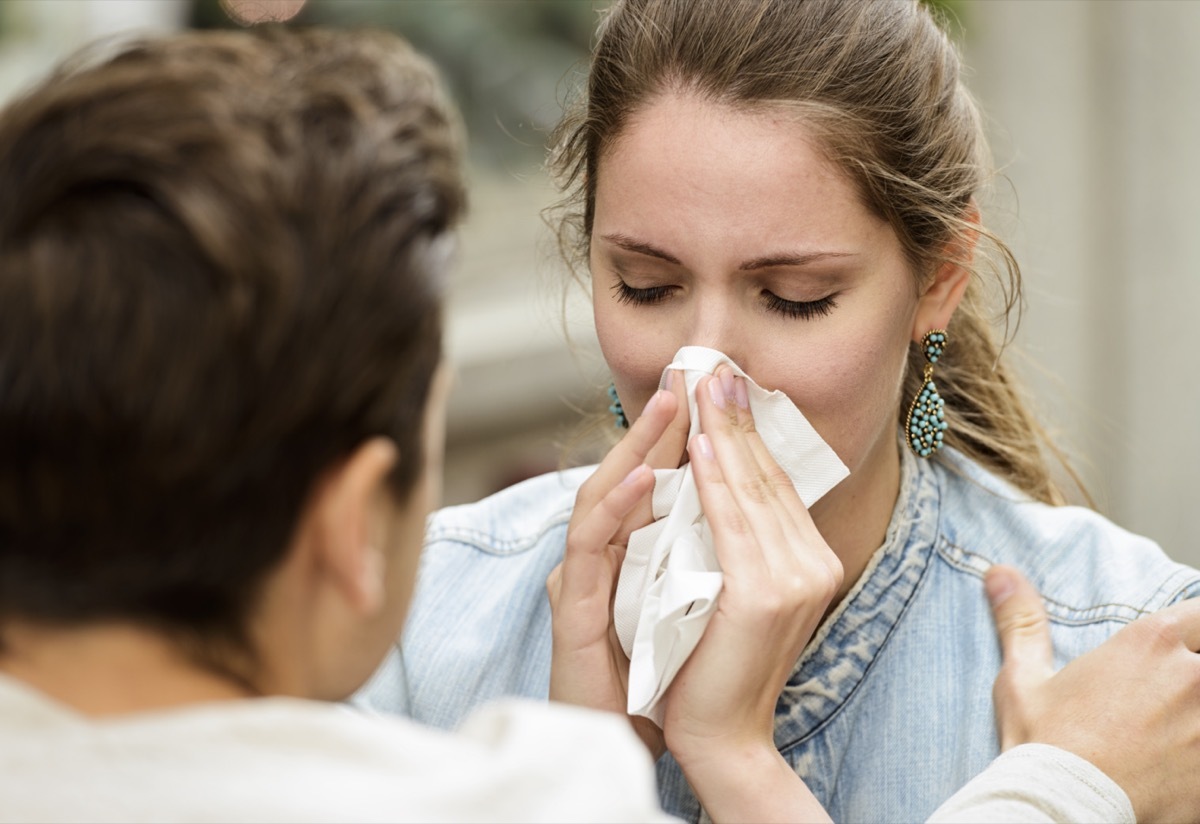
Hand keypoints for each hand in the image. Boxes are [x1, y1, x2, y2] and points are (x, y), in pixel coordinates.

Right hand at [547, 383, 684, 756]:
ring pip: (601, 492)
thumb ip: (708, 545)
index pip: (656, 478)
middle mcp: (600, 555)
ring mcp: (579, 576)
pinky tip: (647, 474)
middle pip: (626, 473)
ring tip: (671, 402)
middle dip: (661, 418)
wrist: (660, 739)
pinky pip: (588, 542)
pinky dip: (616, 503)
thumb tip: (750, 498)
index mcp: (631, 550)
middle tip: (691, 367)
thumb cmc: (676, 672)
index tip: (716, 385)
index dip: (682, 429)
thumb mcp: (700, 595)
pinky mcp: (567, 604)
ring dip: (636, 444)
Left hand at [662, 368, 841, 823]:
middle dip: (735, 418)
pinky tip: (695, 446)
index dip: (748, 431)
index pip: (775, 482)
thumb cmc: (717, 663)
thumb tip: (721, 479)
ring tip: (701, 386)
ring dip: (722, 434)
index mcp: (811, 559)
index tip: (725, 385)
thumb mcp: (739, 590)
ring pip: (749, 490)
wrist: (722, 733)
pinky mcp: (765, 593)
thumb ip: (742, 541)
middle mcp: (813, 562)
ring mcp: (794, 577)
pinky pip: (731, 522)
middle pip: (766, 475)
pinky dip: (712, 481)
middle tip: (712, 366)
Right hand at [986, 564, 1199, 822]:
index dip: (1193, 631)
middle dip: (1196, 668)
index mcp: (1148, 643)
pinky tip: (1180, 761)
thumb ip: (1021, 621)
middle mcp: (1190, 676)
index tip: (1179, 651)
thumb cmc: (1044, 747)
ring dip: (1197, 712)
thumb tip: (999, 572)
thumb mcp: (1022, 678)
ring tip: (1177, 729)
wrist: (1063, 811)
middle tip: (1172, 696)